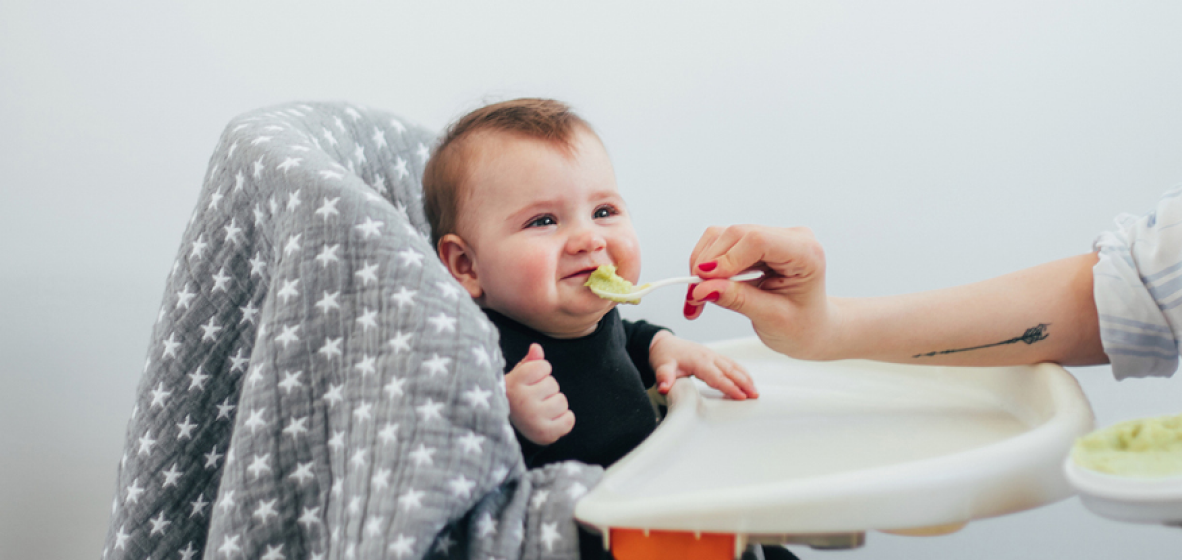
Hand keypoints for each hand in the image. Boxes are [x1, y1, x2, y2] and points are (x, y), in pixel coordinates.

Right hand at [504, 343, 574, 444]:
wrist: (504, 426)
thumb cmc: (515, 395)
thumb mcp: (518, 376)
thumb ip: (529, 361)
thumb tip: (536, 347)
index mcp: (514, 385)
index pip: (543, 366)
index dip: (540, 372)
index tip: (528, 381)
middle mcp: (522, 402)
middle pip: (553, 384)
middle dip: (547, 389)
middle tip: (532, 398)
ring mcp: (534, 419)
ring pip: (562, 401)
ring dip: (554, 403)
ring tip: (539, 409)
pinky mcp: (545, 434)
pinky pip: (569, 420)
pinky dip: (564, 419)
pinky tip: (550, 419)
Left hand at [649, 331, 757, 398]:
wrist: (664, 344)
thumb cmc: (664, 355)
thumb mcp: (661, 366)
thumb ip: (664, 377)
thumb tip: (664, 387)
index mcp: (698, 360)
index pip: (717, 376)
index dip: (729, 386)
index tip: (741, 396)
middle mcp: (708, 356)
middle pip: (730, 370)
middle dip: (744, 383)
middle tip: (755, 395)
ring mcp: (713, 355)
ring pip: (733, 366)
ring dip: (746, 377)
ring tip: (755, 390)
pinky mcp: (714, 356)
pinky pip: (731, 363)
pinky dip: (742, 371)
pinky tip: (748, 379)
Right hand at [683, 225, 838, 359]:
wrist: (812, 327)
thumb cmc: (803, 326)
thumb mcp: (772, 319)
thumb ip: (738, 300)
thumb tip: (703, 289)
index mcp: (805, 253)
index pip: (758, 241)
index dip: (726, 258)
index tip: (703, 281)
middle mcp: (789, 238)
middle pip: (736, 235)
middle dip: (708, 265)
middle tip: (695, 297)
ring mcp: (772, 237)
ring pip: (723, 237)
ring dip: (703, 266)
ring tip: (697, 298)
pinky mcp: (755, 244)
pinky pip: (722, 245)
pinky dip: (707, 267)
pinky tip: (705, 289)